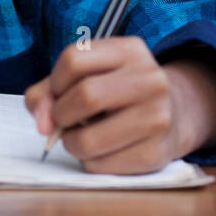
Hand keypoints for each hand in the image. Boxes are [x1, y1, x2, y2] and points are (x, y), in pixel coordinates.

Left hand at [23, 35, 209, 173]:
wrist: (173, 114)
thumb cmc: (113, 93)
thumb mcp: (83, 78)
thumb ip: (47, 93)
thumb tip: (43, 124)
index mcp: (129, 51)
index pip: (74, 58)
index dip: (55, 81)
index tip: (60, 92)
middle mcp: (150, 79)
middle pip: (85, 95)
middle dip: (61, 114)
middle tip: (64, 120)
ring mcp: (158, 117)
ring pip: (88, 139)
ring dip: (71, 143)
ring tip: (79, 136)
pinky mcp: (156, 152)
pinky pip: (101, 164)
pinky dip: (89, 161)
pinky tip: (102, 150)